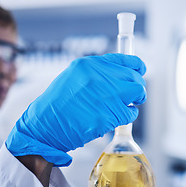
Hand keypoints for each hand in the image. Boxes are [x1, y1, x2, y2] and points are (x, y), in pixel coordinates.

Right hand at [6, 53, 146, 166]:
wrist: (45, 126)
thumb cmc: (58, 104)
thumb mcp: (73, 77)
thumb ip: (96, 74)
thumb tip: (119, 76)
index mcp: (90, 65)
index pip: (125, 60)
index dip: (136, 66)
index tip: (140, 71)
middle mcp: (99, 77)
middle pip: (134, 77)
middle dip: (138, 87)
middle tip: (135, 95)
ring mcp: (105, 96)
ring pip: (137, 94)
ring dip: (134, 101)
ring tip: (125, 107)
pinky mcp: (108, 115)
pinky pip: (130, 113)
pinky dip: (128, 116)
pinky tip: (117, 118)